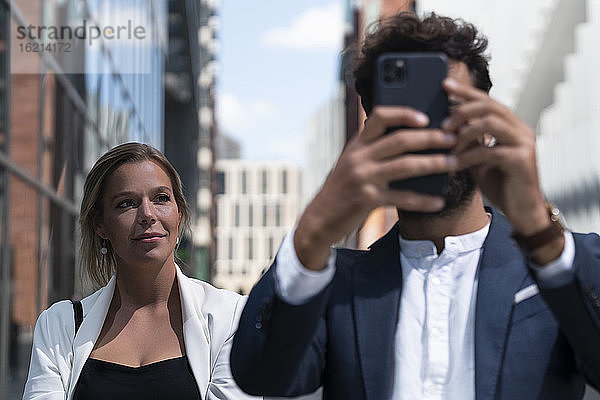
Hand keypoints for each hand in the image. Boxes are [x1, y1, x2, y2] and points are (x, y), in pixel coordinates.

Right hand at [295, 106, 457, 269]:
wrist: (320, 218)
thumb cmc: (342, 189)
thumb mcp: (352, 163)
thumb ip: (373, 150)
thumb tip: (411, 140)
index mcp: (357, 144)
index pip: (380, 117)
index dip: (405, 114)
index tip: (426, 117)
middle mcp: (359, 157)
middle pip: (400, 140)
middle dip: (431, 138)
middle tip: (452, 139)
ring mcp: (363, 178)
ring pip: (405, 165)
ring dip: (433, 163)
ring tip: (453, 163)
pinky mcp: (367, 200)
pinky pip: (402, 198)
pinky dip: (423, 201)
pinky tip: (438, 201)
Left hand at [442, 78, 548, 235]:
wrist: (521, 212)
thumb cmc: (501, 184)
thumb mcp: (479, 158)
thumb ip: (468, 142)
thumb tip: (445, 127)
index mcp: (511, 126)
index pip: (488, 100)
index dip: (466, 91)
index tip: (445, 85)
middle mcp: (520, 130)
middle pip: (490, 105)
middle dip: (462, 110)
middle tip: (442, 124)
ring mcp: (524, 144)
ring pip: (491, 123)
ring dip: (464, 132)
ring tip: (447, 144)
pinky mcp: (521, 161)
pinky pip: (490, 151)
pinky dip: (468, 156)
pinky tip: (454, 164)